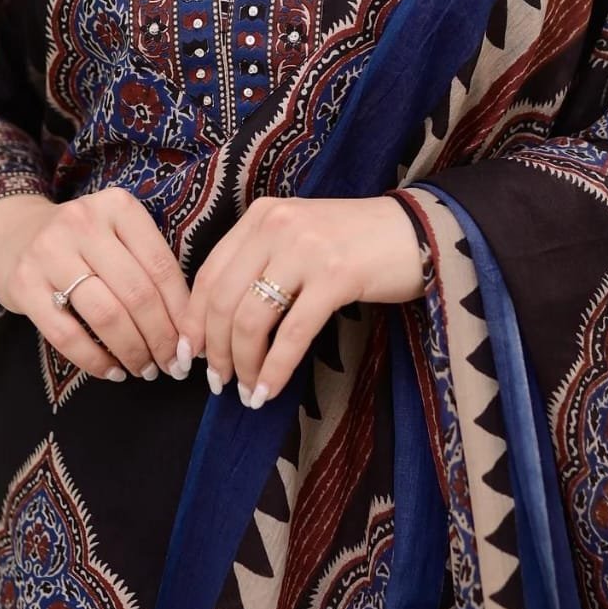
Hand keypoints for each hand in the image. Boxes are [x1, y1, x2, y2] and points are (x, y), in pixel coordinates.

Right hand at [0, 187, 190, 381]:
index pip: (162, 268)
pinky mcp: (23, 283)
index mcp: (118, 207)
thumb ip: (150, 269)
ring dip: (132, 351)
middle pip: (137, 293)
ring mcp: (49, 251)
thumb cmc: (82, 244)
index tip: (191, 345)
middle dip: (161, 338)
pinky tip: (111, 371)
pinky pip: (66, 334)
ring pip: (106, 315)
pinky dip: (94, 360)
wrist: (11, 233)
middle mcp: (83, 222)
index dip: (182, 314)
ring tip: (144, 369)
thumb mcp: (118, 236)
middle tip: (172, 365)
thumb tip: (188, 330)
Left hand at [178, 195, 423, 407]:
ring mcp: (307, 249)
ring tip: (246, 391)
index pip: (209, 274)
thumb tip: (218, 325)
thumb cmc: (356, 243)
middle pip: (224, 300)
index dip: (193, 321)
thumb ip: (260, 265)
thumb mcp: (298, 240)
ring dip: (244, 365)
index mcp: (261, 216)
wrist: (418, 231)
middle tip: (218, 383)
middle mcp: (277, 226)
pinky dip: (275, 369)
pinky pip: (293, 333)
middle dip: (216, 350)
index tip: (189, 356)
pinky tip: (269, 391)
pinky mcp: (337, 276)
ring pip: (253, 319)